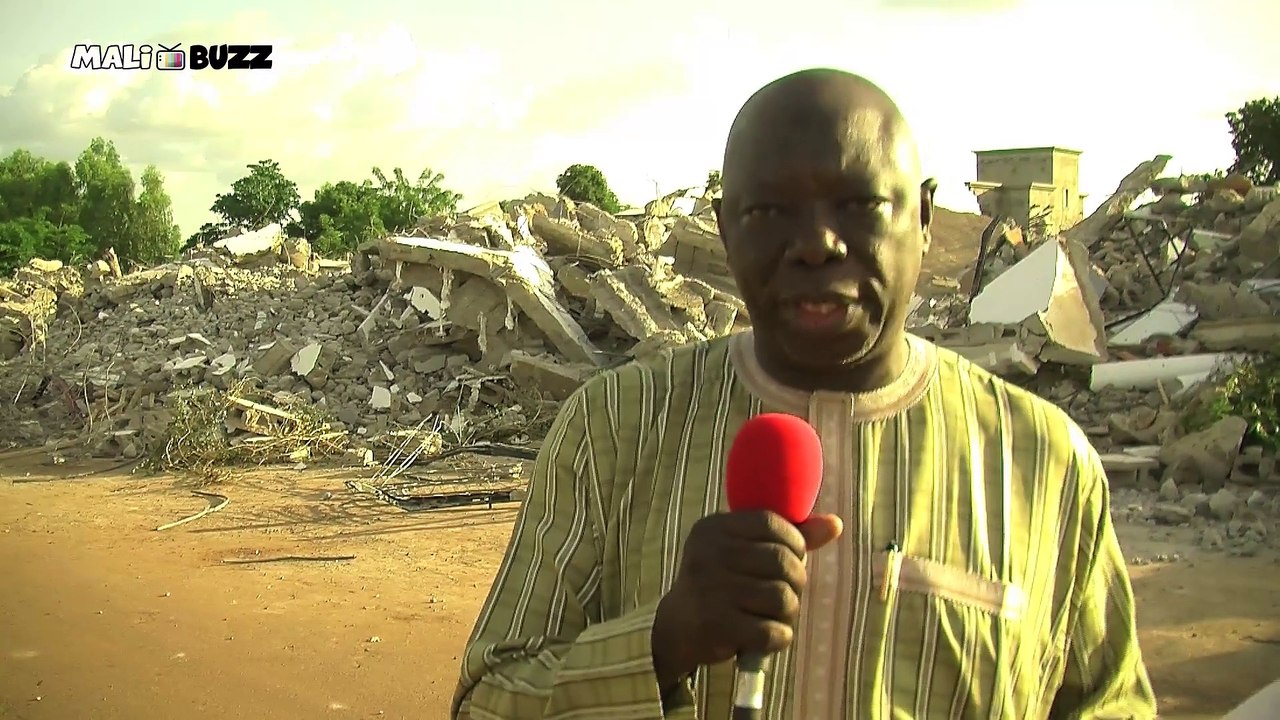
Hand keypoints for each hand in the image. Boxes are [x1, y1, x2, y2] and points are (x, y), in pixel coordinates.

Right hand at [651, 511, 842, 690]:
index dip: (794, 542)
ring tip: (773, 615)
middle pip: (782, 561)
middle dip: (795, 581)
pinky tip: (766, 635)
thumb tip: (835, 524)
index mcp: (714, 527)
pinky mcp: (716, 625)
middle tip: (785, 592)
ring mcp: (711, 589)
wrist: (677, 627)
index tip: (792, 557)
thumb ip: (788, 537)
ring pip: (782, 597)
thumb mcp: (744, 551)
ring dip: (788, 612)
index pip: (771, 522)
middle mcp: (708, 553)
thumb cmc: (721, 582)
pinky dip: (779, 637)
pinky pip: (772, 631)